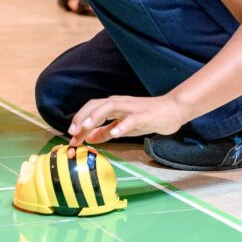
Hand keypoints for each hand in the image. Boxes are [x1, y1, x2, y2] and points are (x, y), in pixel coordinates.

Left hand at [67, 94, 185, 145]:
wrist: (171, 110)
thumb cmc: (146, 117)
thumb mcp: (122, 126)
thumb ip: (105, 131)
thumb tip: (88, 138)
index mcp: (112, 105)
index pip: (90, 109)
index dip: (78, 121)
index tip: (70, 137)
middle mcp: (119, 103)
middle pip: (96, 105)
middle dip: (82, 118)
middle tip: (73, 133)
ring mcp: (131, 108)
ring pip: (109, 107)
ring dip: (95, 117)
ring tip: (86, 128)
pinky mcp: (144, 115)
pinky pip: (131, 119)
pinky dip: (122, 126)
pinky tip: (115, 134)